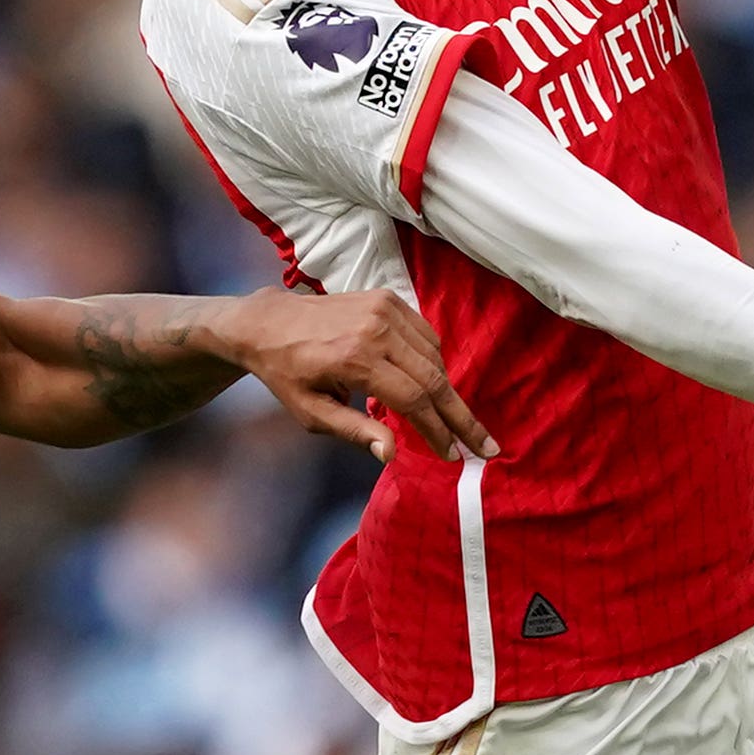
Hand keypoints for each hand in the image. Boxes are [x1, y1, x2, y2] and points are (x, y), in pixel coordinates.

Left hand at [222, 285, 498, 463]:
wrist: (269, 322)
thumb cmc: (287, 374)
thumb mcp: (311, 413)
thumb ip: (353, 432)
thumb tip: (391, 453)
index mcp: (356, 360)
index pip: (414, 399)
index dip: (437, 431)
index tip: (453, 456)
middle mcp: (376, 329)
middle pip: (434, 378)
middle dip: (460, 417)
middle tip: (484, 446)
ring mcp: (385, 309)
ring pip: (434, 356)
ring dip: (447, 391)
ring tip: (452, 421)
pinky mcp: (388, 298)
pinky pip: (425, 335)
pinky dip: (434, 361)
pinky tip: (432, 384)